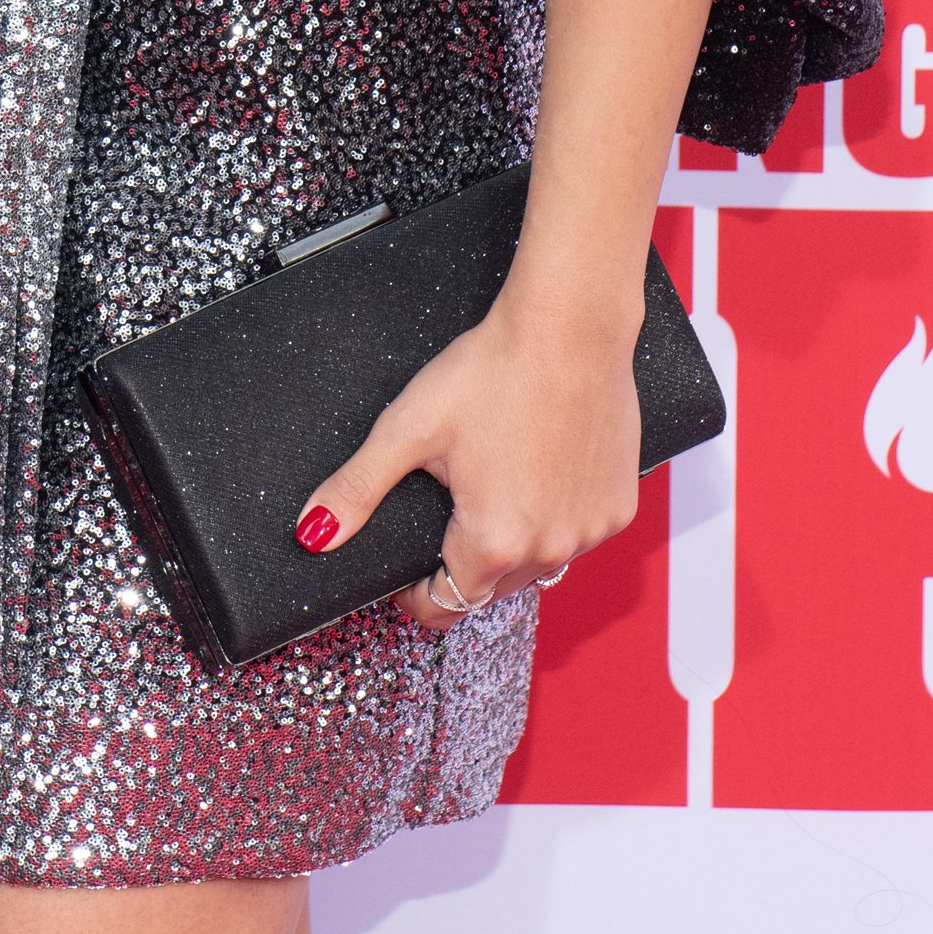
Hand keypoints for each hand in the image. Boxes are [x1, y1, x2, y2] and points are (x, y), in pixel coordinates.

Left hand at [293, 293, 642, 629]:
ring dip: (511, 544)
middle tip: (446, 507)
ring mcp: (591, 531)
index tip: (405, 571)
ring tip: (491, 485)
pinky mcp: (619, 507)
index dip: (415, 594)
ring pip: (537, 565)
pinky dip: (555, 519)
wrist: (569, 327)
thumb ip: (358, 488)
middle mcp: (550, 549)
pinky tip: (538, 474)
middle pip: (490, 588)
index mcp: (494, 541)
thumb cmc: (492, 371)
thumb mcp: (408, 429)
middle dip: (461, 562)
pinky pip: (576, 534)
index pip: (446, 606)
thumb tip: (313, 533)